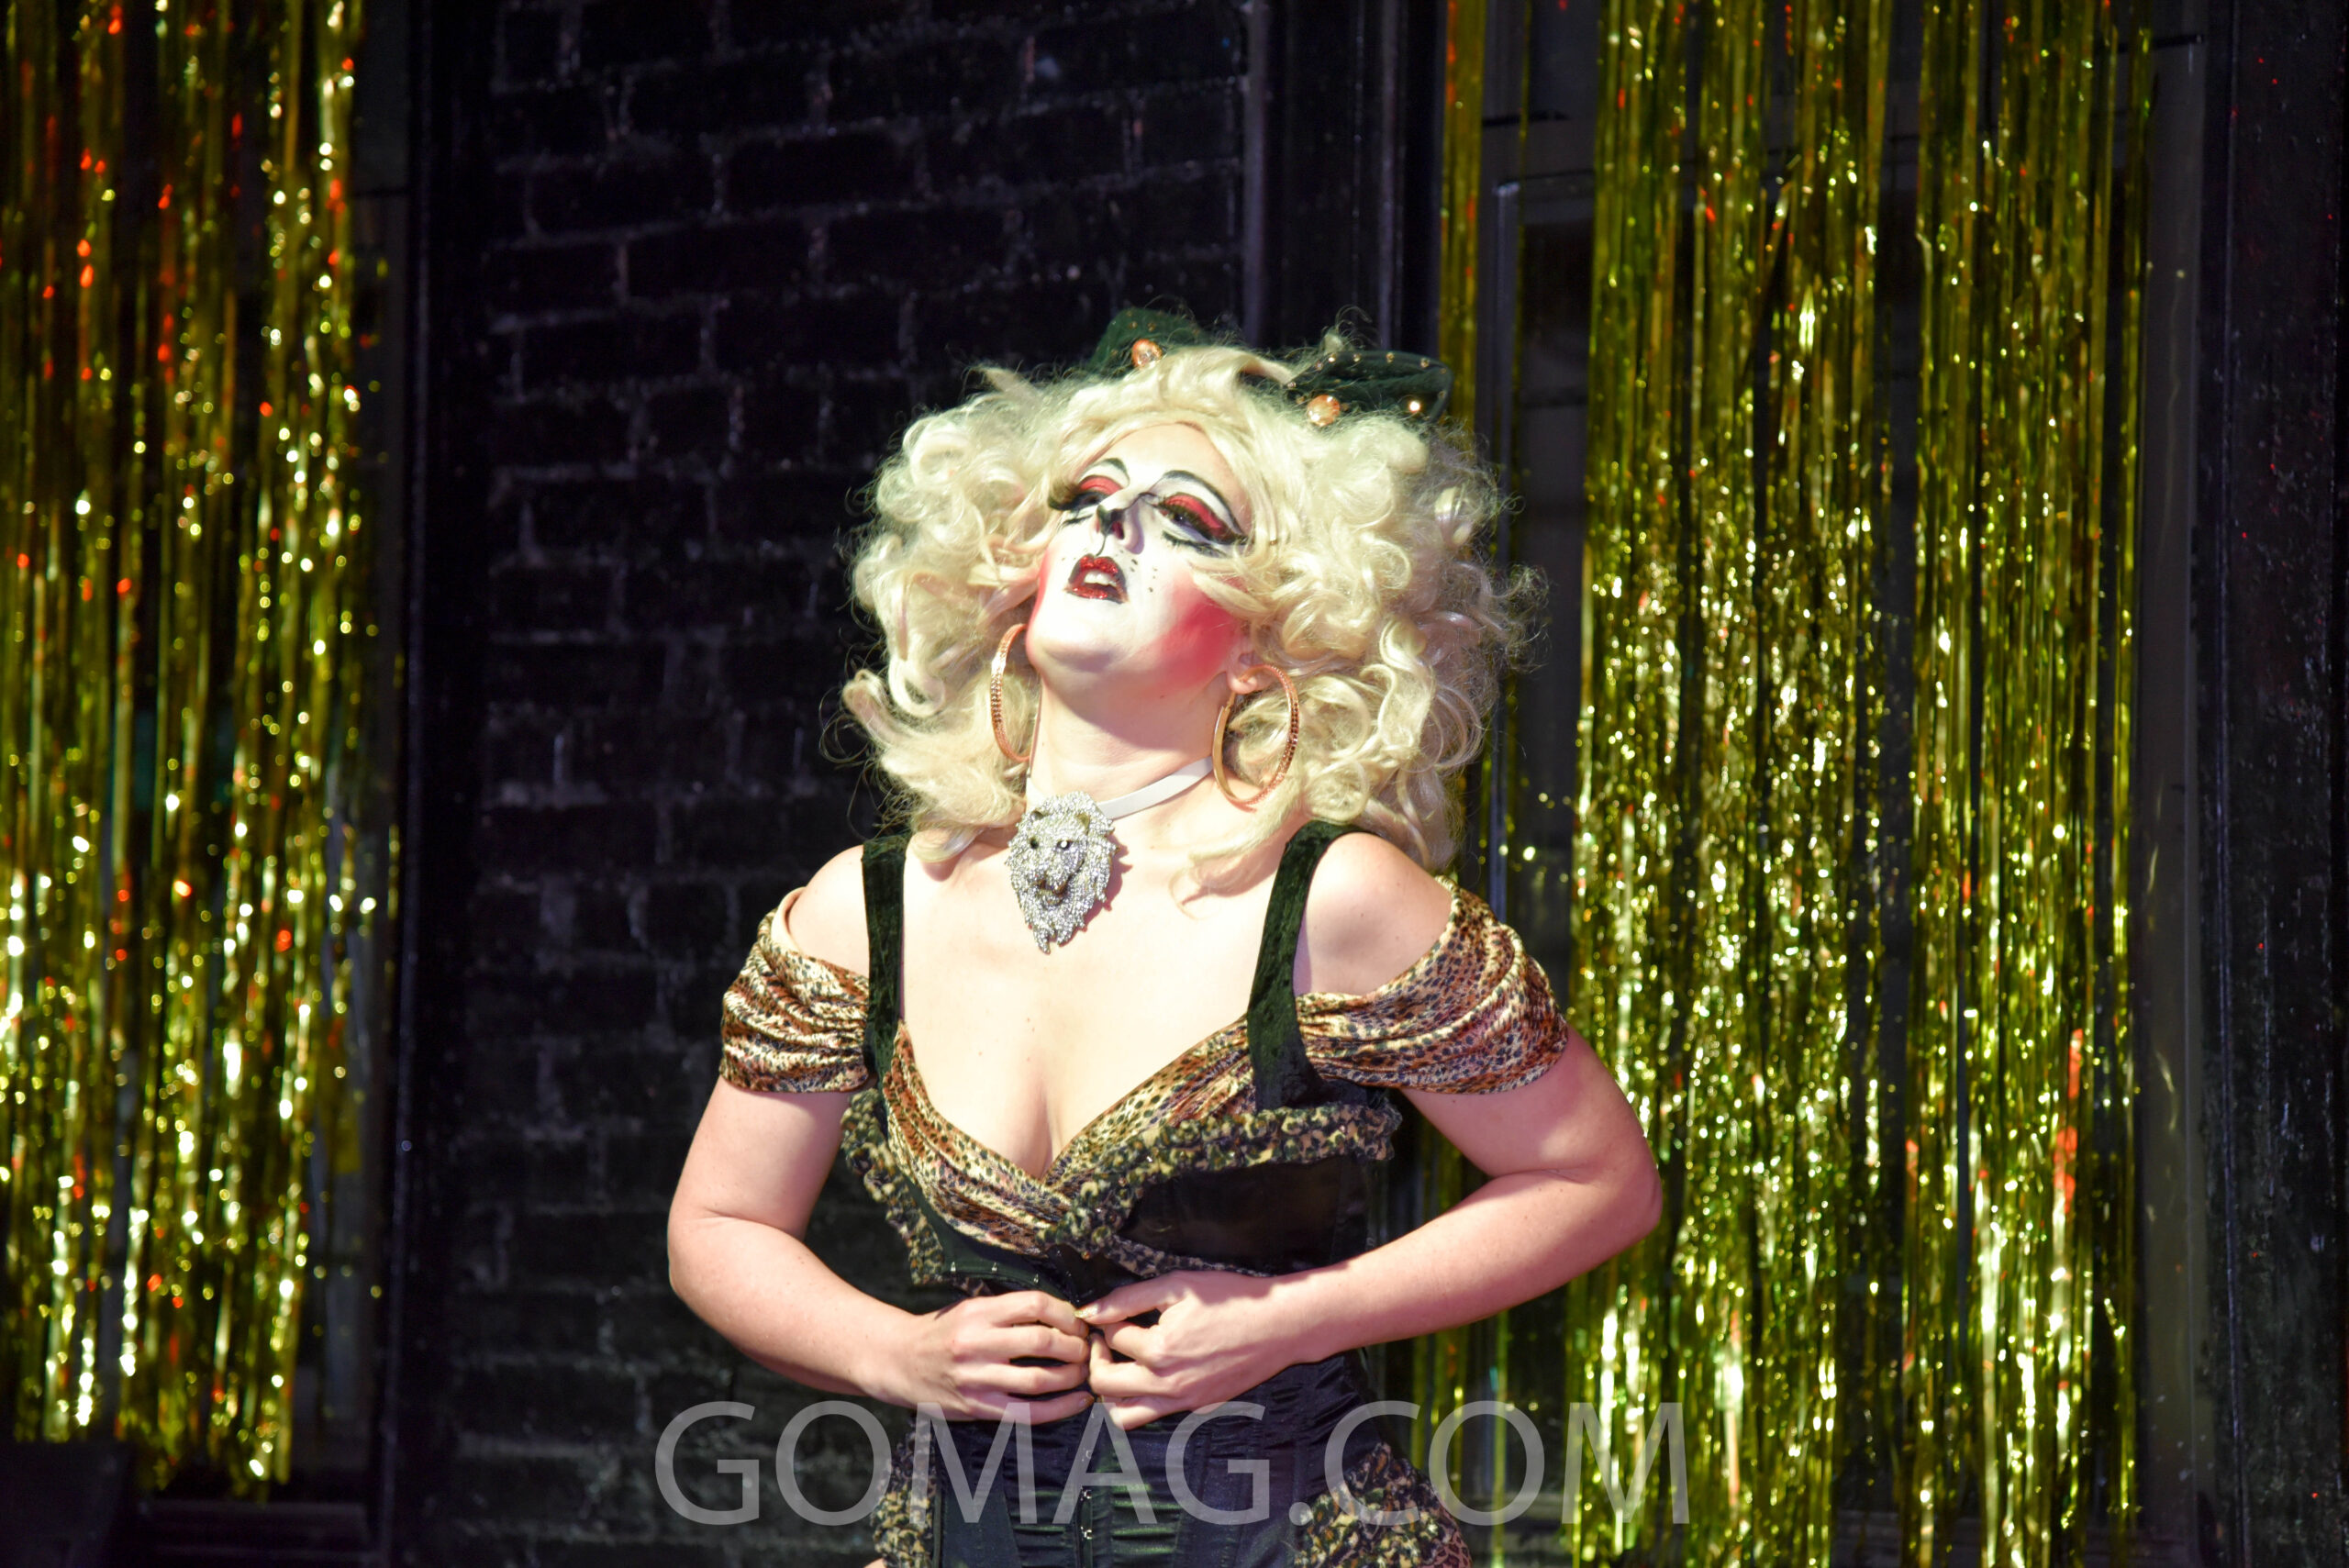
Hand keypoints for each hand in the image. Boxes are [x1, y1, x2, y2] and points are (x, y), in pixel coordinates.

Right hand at [884, 1290, 1094, 1423]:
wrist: (898, 1361)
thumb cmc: (942, 1332)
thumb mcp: (970, 1308)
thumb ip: (1009, 1312)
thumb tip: (1064, 1316)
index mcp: (978, 1312)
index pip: (1034, 1304)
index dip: (1065, 1313)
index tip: (1077, 1322)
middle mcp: (976, 1343)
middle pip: (1041, 1341)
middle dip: (1074, 1346)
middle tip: (1086, 1348)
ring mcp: (976, 1378)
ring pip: (1038, 1379)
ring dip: (1071, 1377)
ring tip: (1083, 1373)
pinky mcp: (976, 1407)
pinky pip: (1026, 1413)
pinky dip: (1059, 1408)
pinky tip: (1078, 1401)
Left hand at [1074, 1271, 1299, 1429]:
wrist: (1278, 1325)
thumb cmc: (1230, 1299)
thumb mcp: (1177, 1285)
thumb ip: (1128, 1298)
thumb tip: (1088, 1311)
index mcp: (1159, 1350)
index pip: (1110, 1338)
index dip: (1106, 1320)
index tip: (1113, 1312)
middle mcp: (1166, 1383)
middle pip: (1103, 1384)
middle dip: (1096, 1358)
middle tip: (1107, 1340)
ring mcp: (1182, 1401)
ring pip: (1123, 1416)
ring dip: (1111, 1392)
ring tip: (1121, 1365)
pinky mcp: (1195, 1408)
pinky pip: (1152, 1417)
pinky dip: (1138, 1401)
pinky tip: (1148, 1374)